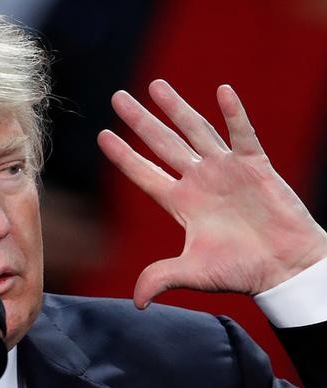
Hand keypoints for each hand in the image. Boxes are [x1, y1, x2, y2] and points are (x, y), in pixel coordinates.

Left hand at [98, 79, 326, 308]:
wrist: (283, 269)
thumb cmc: (240, 270)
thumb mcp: (192, 273)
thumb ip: (161, 278)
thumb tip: (138, 302)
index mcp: (180, 203)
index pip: (144, 173)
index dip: (123, 155)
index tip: (102, 135)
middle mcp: (198, 181)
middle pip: (162, 144)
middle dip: (140, 120)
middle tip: (118, 96)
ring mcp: (226, 171)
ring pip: (195, 131)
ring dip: (176, 108)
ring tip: (155, 85)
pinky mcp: (256, 166)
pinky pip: (243, 134)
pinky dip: (234, 114)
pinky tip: (222, 91)